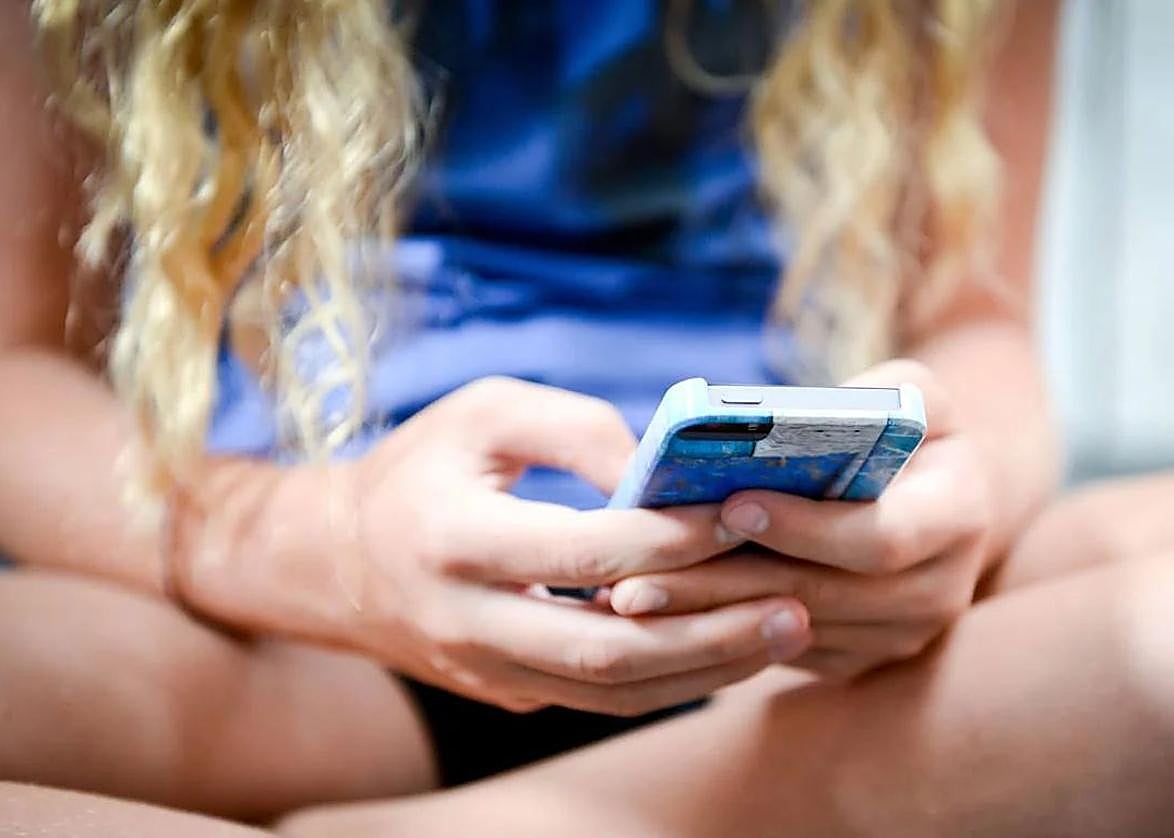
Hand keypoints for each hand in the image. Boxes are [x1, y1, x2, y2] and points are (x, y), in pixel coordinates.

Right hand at [345, 377, 809, 713]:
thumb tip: (663, 474)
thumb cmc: (420, 468)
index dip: (672, 538)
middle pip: (608, 651)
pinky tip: (725, 646)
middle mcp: (469, 621)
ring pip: (611, 692)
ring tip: (781, 631)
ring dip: (705, 668)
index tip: (742, 513)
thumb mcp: (485, 412)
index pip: (585, 551)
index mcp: (456, 539)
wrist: (335, 561)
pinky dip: (668, 677)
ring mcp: (486, 670)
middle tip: (794, 604)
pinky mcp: (505, 692)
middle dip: (711, 632)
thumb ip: (576, 428)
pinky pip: (598, 697)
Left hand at [607, 361, 992, 681]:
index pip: (881, 537)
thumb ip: (871, 396)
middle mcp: (939, 589)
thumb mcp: (911, 393)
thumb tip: (778, 421)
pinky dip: (718, 630)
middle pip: (819, 598)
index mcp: (958, 514)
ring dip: (706, 615)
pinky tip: (658, 612)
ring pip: (788, 632)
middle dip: (724, 583)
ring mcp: (900, 635)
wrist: (938, 496)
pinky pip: (781, 651)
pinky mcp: (859, 657)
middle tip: (639, 574)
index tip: (732, 504)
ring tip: (630, 595)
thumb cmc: (909, 429)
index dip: (806, 527)